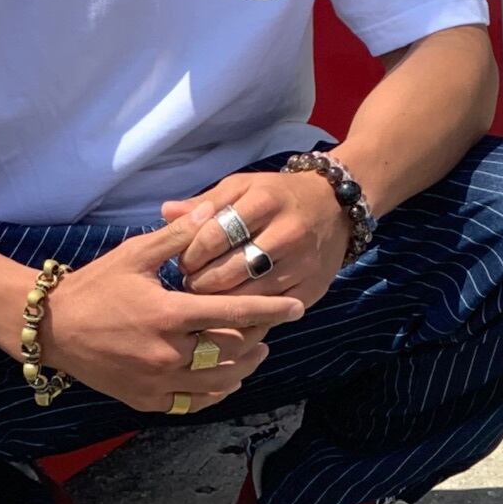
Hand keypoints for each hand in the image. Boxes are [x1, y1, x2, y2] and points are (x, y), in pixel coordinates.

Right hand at [37, 202, 304, 414]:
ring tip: (256, 352)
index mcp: (168, 314)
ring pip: (217, 382)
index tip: (297, 308)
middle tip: (272, 326)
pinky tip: (226, 379)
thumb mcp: (135, 253)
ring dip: (243, 367)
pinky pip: (192, 403)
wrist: (49, 327)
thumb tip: (214, 210)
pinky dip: (215, 392)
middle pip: (231, 351)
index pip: (233, 315)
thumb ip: (178, 235)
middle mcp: (167, 354)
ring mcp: (155, 382)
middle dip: (259, 338)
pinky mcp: (145, 400)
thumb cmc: (94, 285)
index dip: (270, 311)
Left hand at [163, 170, 351, 308]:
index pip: (214, 236)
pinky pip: (272, 312)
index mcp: (264, 202)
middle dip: (201, 283)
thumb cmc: (278, 195)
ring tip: (207, 300)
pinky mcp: (312, 288)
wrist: (337, 205)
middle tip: (190, 285)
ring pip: (249, 297)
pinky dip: (248, 317)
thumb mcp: (243, 187)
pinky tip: (233, 313)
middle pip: (229, 271)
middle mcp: (286, 233)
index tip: (183, 262)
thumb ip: (205, 203)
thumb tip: (166, 212)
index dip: (191, 254)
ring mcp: (303, 264)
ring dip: (220, 304)